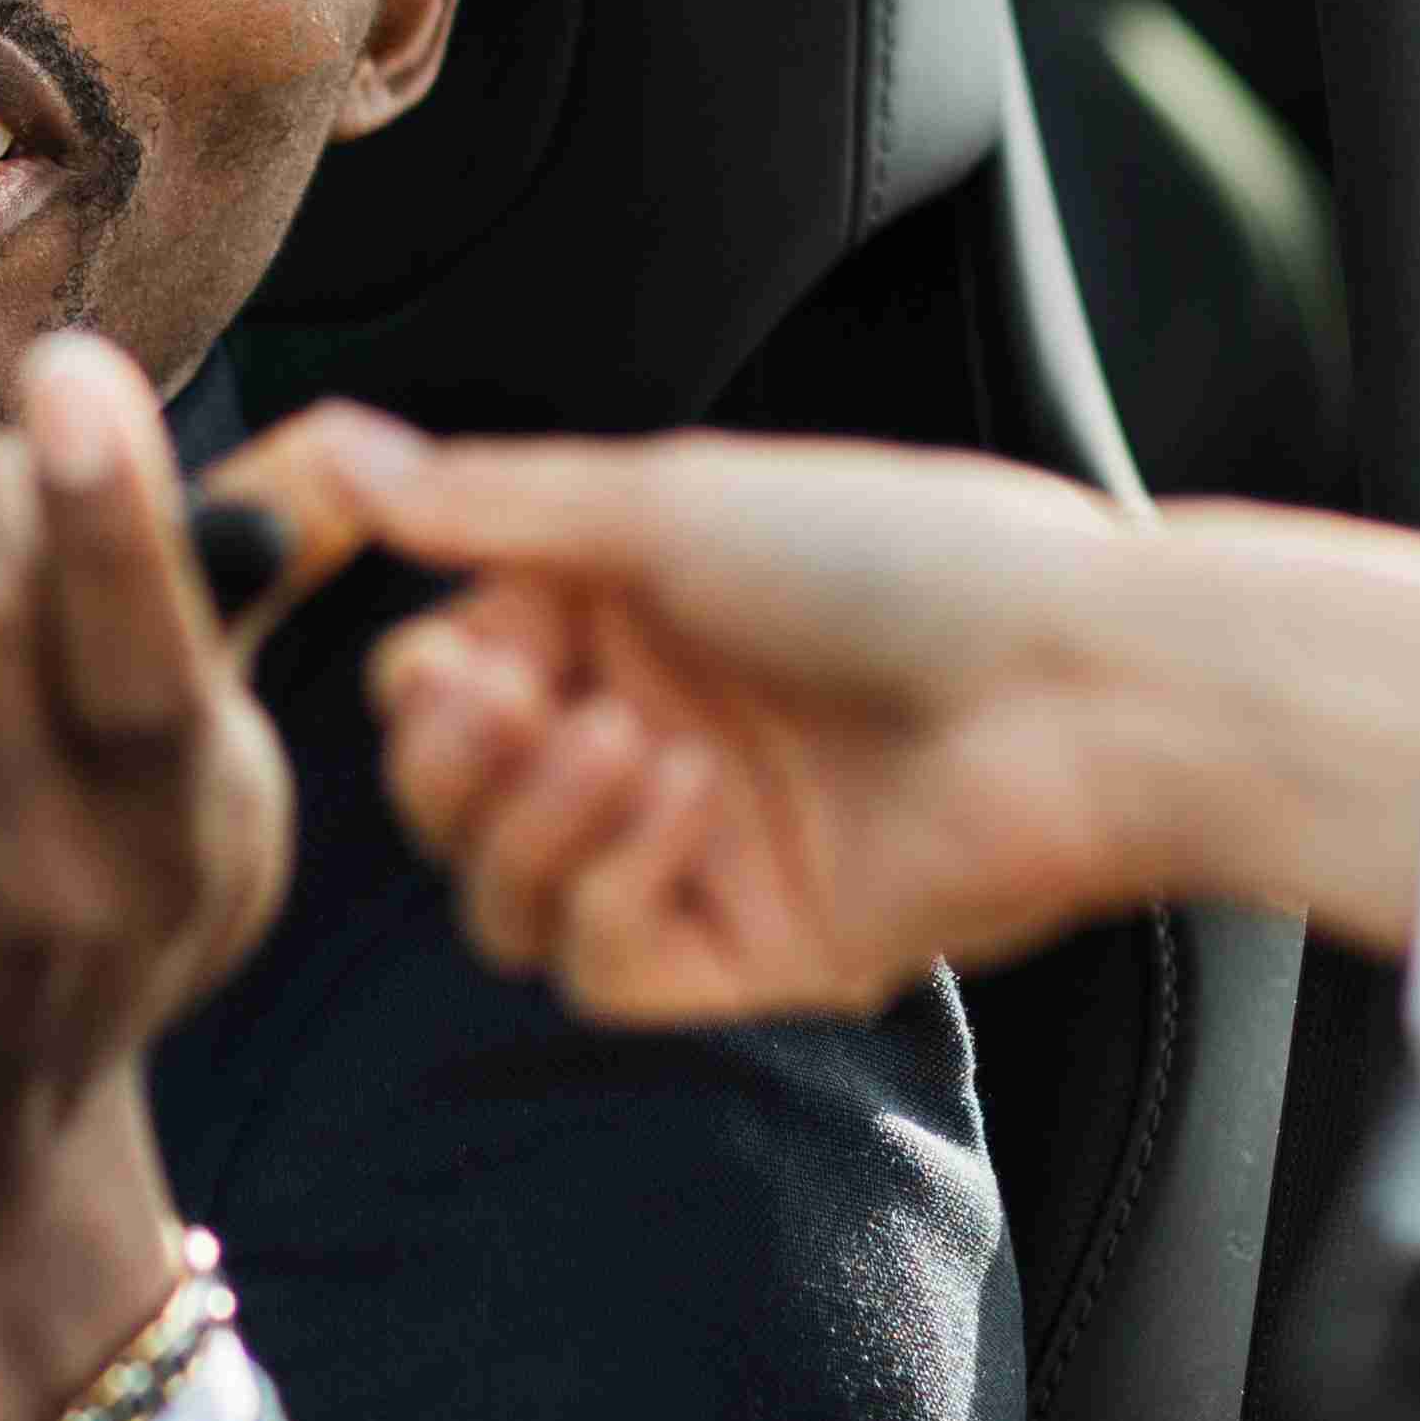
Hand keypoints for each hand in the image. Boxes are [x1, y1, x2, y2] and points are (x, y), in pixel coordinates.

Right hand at [295, 420, 1419, 1020]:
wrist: (1084, 683)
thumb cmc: (908, 557)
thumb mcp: (666, 500)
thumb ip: (489, 504)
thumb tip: (335, 457)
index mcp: (623, 622)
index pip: (445, 681)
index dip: (425, 681)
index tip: (452, 652)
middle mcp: (644, 737)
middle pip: (450, 803)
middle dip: (448, 761)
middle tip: (498, 707)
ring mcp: (693, 856)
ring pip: (504, 900)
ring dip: (527, 823)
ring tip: (623, 745)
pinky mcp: (747, 954)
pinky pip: (604, 963)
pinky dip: (613, 882)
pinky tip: (686, 803)